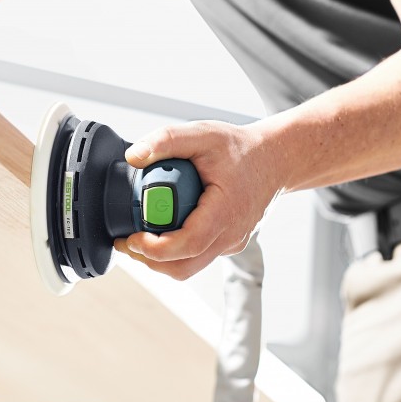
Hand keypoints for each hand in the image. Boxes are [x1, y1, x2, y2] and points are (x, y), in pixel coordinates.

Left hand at [113, 120, 282, 279]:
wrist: (275, 159)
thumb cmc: (241, 148)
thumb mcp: (203, 134)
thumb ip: (167, 140)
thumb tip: (133, 156)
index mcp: (225, 212)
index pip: (186, 245)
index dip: (153, 249)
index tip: (130, 238)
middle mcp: (230, 235)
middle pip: (184, 267)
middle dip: (149, 261)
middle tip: (126, 243)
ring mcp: (231, 243)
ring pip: (190, 267)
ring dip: (161, 260)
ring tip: (138, 239)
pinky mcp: (229, 243)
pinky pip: (198, 257)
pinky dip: (176, 252)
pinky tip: (162, 231)